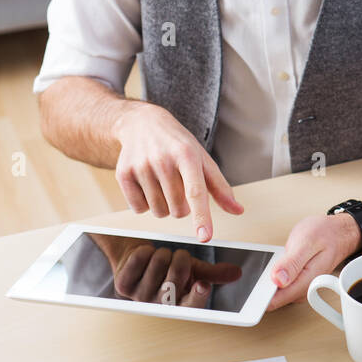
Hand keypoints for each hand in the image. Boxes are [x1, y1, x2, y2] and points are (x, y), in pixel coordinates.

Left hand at [91, 234, 242, 305]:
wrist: (138, 258)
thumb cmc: (168, 266)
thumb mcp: (193, 269)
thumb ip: (213, 273)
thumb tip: (237, 272)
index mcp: (180, 304)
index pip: (191, 306)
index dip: (197, 296)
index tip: (203, 285)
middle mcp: (160, 306)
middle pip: (175, 278)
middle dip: (181, 259)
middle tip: (179, 256)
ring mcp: (140, 297)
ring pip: (158, 264)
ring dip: (163, 252)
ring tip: (161, 256)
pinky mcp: (122, 285)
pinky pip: (140, 259)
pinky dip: (145, 250)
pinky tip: (145, 255)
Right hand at [112, 101, 243, 240]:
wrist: (143, 124)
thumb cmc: (178, 145)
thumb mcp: (202, 160)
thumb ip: (220, 188)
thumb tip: (238, 210)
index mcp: (187, 155)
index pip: (196, 192)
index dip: (202, 217)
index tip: (205, 237)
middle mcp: (163, 160)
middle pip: (178, 210)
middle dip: (182, 206)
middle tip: (179, 186)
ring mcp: (141, 166)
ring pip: (159, 212)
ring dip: (164, 206)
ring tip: (163, 184)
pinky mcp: (123, 174)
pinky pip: (138, 209)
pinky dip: (145, 204)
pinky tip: (147, 185)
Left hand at [265, 213, 361, 310]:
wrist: (340, 233)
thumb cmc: (326, 234)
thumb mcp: (307, 241)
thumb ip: (292, 263)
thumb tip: (277, 280)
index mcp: (307, 281)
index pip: (277, 300)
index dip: (260, 294)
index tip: (252, 285)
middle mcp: (305, 289)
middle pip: (274, 299)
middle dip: (262, 287)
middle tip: (264, 268)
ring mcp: (302, 287)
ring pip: (276, 293)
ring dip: (267, 282)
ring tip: (271, 263)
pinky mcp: (298, 283)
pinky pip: (280, 286)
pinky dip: (273, 276)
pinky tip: (276, 264)